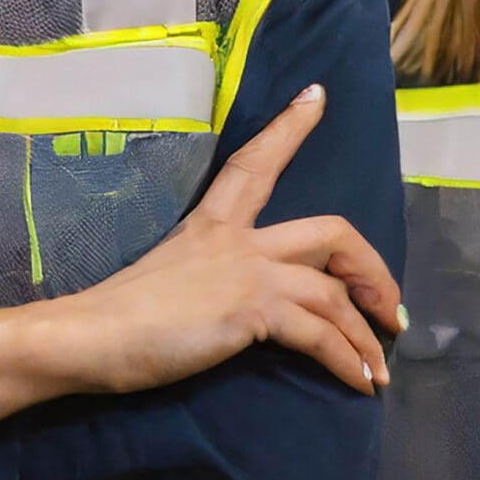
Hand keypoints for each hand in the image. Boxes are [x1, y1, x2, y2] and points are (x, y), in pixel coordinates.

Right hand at [52, 85, 403, 398]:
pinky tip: (360, 384)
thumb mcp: (173, 279)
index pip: (255, 162)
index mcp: (211, 223)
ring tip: (379, 370)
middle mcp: (237, 238)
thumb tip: (242, 311)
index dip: (290, 128)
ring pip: (335, 293)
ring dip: (366, 336)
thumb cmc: (119, 314)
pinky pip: (322, 336)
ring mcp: (247, 271)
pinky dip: (349, 361)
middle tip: (389, 306)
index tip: (317, 95)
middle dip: (373, 269)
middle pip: (331, 231)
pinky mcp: (252, 309)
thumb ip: (212, 280)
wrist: (91, 334)